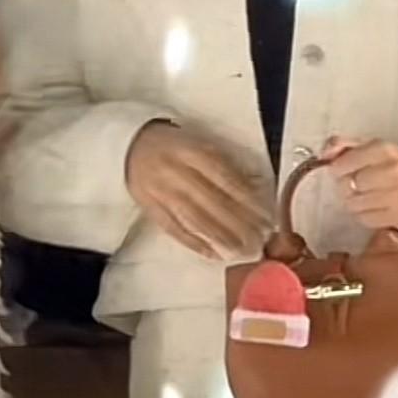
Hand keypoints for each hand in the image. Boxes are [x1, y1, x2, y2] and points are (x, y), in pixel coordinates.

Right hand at [125, 123, 267, 258]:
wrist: (130, 146)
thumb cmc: (174, 146)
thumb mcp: (200, 144)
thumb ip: (226, 163)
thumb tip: (256, 185)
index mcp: (193, 152)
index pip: (226, 179)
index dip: (248, 199)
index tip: (267, 214)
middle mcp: (177, 172)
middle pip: (213, 202)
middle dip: (239, 223)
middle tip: (260, 238)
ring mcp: (162, 192)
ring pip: (195, 218)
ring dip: (221, 236)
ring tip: (242, 250)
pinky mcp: (151, 208)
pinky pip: (174, 229)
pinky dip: (194, 243)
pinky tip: (213, 253)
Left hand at [320, 136, 397, 231]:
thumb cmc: (388, 166)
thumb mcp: (368, 147)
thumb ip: (341, 144)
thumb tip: (324, 153)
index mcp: (384, 150)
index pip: (345, 162)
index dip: (338, 168)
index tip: (341, 169)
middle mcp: (393, 172)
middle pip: (348, 185)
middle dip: (345, 185)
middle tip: (354, 183)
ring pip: (353, 204)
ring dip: (353, 201)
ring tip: (363, 195)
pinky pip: (364, 219)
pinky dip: (363, 215)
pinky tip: (372, 206)